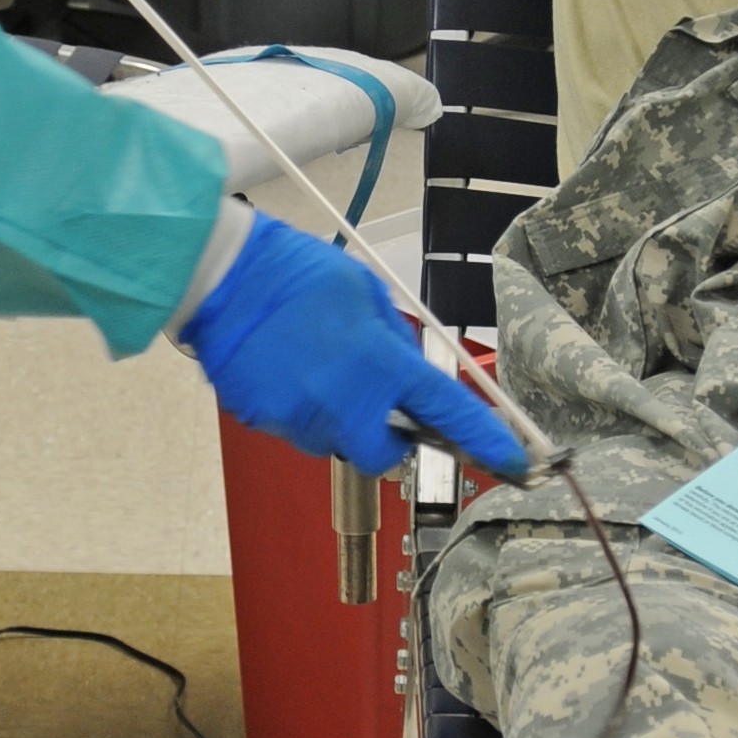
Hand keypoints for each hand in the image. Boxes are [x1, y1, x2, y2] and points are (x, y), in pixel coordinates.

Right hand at [179, 213, 529, 480]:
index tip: (514, 463)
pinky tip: (283, 369)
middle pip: (381, 454)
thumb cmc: (295, 273)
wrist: (223, 275)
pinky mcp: (265, 421)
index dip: (484, 440)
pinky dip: (295, 408)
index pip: (447, 411)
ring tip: (309, 365)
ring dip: (333, 417)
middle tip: (366, 400)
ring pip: (333, 440)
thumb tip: (409, 375)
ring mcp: (301, 415)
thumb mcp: (365, 293)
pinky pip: (294, 428)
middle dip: (381, 437)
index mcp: (379, 362)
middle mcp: (344, 399)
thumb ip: (395, 342)